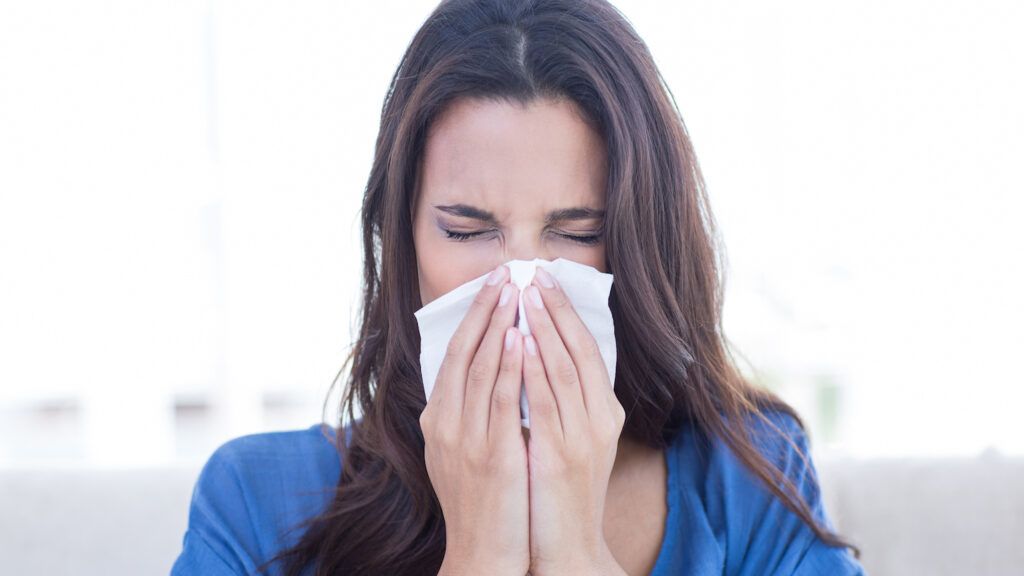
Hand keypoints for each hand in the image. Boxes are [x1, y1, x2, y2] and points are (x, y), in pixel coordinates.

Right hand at [419, 264, 529, 574]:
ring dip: (497, 324)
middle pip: (462, 353)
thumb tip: (485, 376)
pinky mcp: (490, 453)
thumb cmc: (480, 504)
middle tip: (502, 272)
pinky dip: (508, 364)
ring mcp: (465, 438)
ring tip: (513, 290)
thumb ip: (468, 414)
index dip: (471, 318)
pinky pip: (500, 399)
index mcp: (437, 421)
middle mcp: (444, 424)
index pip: (452, 356)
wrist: (483, 553)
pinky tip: (521, 336)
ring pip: (479, 368)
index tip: (490, 286)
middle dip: (483, 309)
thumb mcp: (462, 453)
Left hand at [520, 266, 627, 575]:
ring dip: (544, 329)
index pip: (589, 351)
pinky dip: (532, 368)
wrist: (568, 546)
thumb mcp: (572, 441)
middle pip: (579, 352)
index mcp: (604, 413)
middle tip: (536, 275)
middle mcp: (600, 419)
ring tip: (526, 295)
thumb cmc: (562, 493)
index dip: (568, 314)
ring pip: (564, 369)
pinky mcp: (558, 454)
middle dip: (557, 310)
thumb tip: (539, 358)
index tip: (547, 282)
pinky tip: (519, 342)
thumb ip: (563, 403)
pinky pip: (545, 402)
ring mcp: (582, 437)